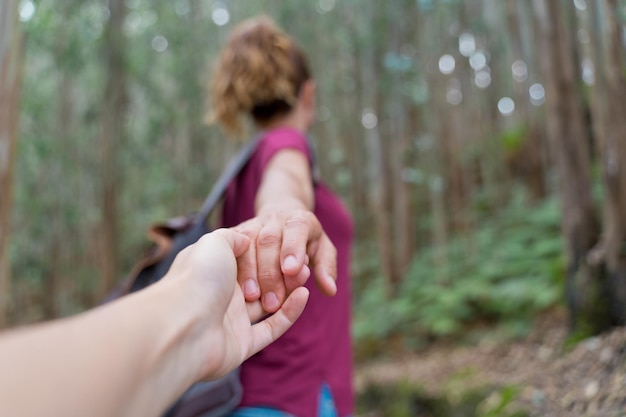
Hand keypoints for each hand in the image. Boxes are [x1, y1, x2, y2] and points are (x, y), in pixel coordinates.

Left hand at [166, 228, 309, 379]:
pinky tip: (303, 295)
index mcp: (213, 270)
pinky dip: (289, 313)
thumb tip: (247, 239)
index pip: (245, 259)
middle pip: (259, 281)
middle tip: (299, 263)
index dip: (266, 252)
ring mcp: (231, 320)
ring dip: (287, 290)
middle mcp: (221, 295)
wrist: (184, 324)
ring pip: (267, 304)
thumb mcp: (214, 241)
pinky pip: (271, 328)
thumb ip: (233, 237)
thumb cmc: (197, 277)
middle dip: (280, 272)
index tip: (285, 244)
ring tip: (304, 275)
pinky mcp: (243, 344)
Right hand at [233, 209, 336, 312]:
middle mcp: (275, 218)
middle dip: (270, 270)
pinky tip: (235, 289)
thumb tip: (330, 289)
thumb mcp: (322, 250)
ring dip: (249, 271)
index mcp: (300, 219)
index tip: (291, 271)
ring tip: (253, 297)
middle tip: (273, 300)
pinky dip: (233, 268)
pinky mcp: (235, 233)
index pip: (297, 228)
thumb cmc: (304, 240)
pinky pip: (230, 248)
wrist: (280, 216)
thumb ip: (326, 268)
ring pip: (247, 243)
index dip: (293, 248)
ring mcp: (253, 224)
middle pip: (269, 240)